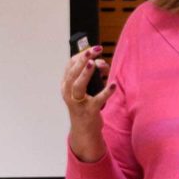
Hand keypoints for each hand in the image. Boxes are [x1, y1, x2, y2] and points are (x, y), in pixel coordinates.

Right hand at [63, 43, 113, 160]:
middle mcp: (68, 93)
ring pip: (78, 86)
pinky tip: (113, 85)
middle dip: (82, 60)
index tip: (94, 48)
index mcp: (66, 85)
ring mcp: (77, 103)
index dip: (81, 54)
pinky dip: (105, 92)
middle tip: (93, 50)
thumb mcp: (85, 89)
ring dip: (85, 74)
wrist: (84, 130)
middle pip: (72, 73)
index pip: (70, 65)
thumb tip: (102, 63)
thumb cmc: (85, 106)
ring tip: (94, 64)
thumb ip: (92, 75)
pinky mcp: (88, 112)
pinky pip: (96, 100)